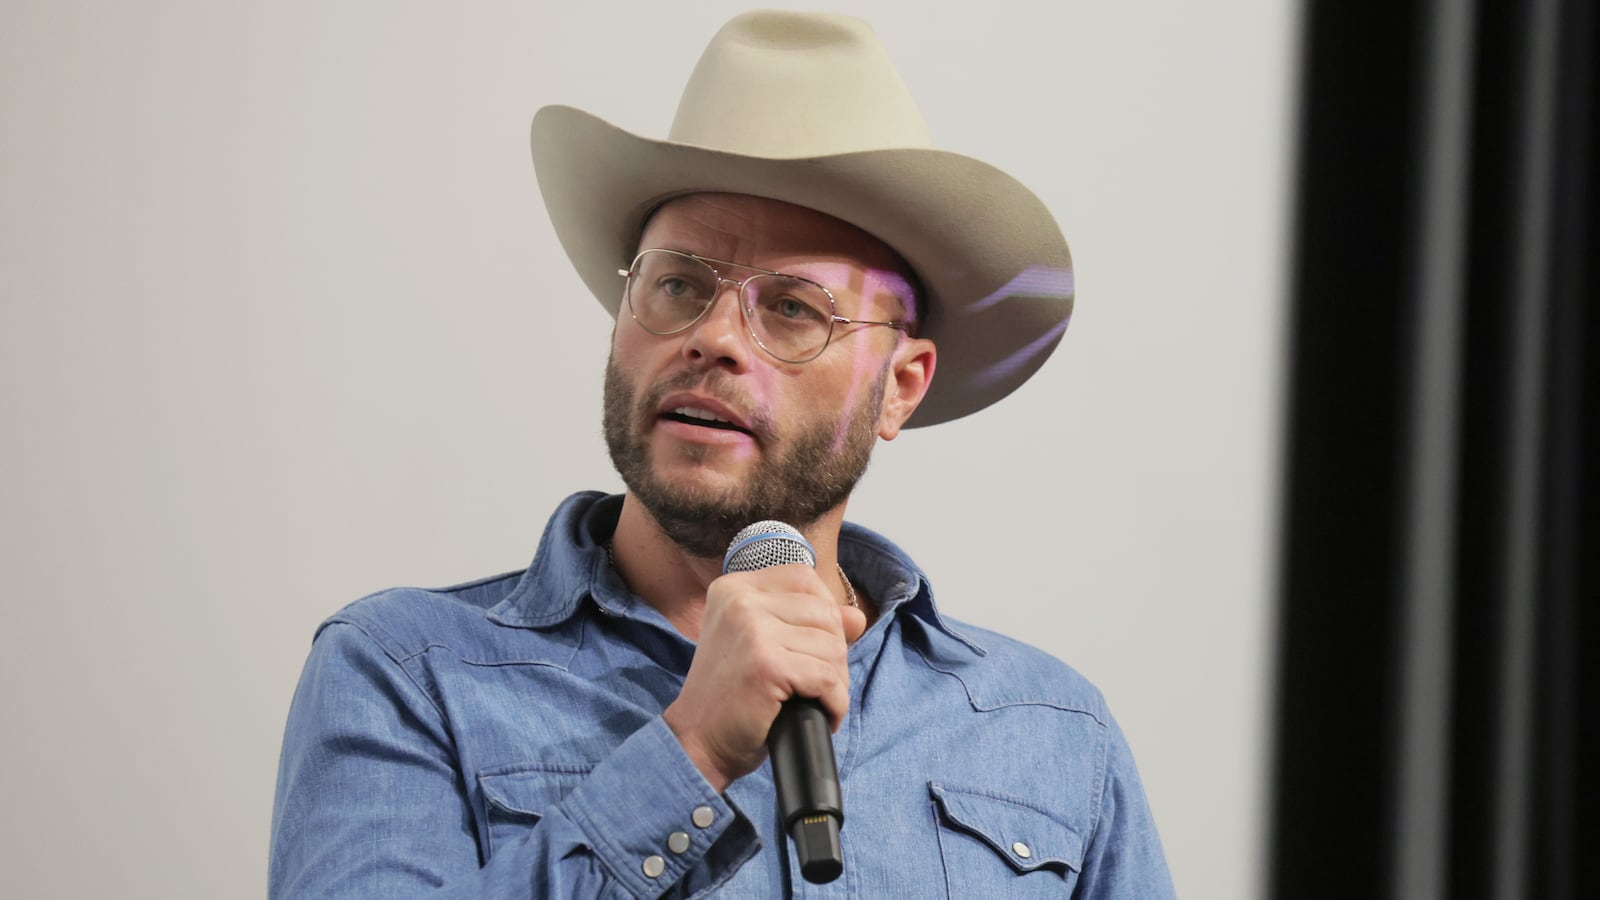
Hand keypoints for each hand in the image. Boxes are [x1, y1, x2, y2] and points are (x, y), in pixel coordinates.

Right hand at [663, 565, 868, 791]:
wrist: (696, 742)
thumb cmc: (731, 696)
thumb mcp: (762, 647)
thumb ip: (806, 624)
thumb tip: (857, 617)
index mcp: (734, 588)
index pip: (804, 578)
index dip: (824, 612)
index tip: (815, 648)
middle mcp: (740, 600)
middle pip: (824, 613)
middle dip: (834, 653)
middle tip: (816, 685)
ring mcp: (752, 629)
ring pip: (832, 647)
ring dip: (836, 681)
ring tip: (815, 700)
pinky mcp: (766, 664)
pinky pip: (827, 678)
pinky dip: (835, 703)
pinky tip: (822, 716)